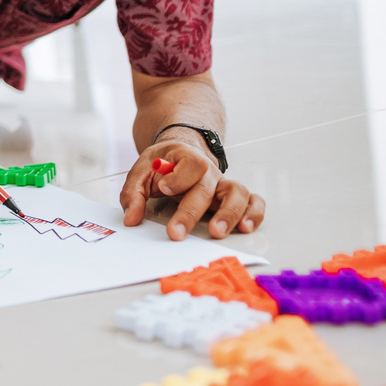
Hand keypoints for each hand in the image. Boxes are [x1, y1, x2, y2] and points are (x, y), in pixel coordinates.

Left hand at [120, 139, 265, 240]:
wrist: (180, 152)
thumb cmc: (163, 164)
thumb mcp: (142, 170)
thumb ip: (133, 193)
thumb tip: (131, 219)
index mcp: (185, 157)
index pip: (189, 165)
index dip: (179, 177)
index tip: (165, 188)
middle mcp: (208, 171)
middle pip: (206, 187)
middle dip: (190, 212)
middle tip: (176, 233)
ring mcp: (223, 184)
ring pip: (237, 193)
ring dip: (229, 213)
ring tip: (216, 232)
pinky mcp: (233, 197)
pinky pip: (253, 201)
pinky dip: (254, 213)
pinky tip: (245, 228)